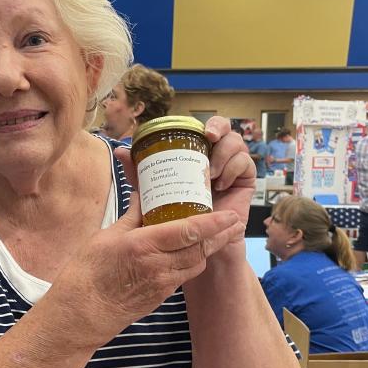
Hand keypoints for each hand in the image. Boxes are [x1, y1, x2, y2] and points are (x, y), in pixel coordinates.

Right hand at [48, 196, 244, 350]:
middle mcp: (158, 266)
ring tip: (220, 234)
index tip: (230, 214)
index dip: (214, 223)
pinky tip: (195, 252)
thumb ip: (131, 215)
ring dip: (210, 249)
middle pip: (201, 248)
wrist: (80, 314)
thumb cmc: (87, 273)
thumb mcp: (106, 236)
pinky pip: (185, 275)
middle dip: (221, 234)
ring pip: (197, 263)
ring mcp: (161, 284)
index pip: (189, 231)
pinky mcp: (160, 297)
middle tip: (236, 221)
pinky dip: (194, 261)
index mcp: (143, 246)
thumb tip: (142, 194)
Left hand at [114, 116, 254, 230]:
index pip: (210, 127)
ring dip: (224, 154)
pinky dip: (233, 170)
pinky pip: (246, 165)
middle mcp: (218, 156)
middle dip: (219, 130)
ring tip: (209, 174)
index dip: (212, 123)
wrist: (194, 244)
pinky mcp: (245, 182)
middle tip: (209, 139)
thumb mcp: (154, 190)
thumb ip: (140, 172)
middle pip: (227, 130)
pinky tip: (220, 184)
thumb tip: (122, 151)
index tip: (203, 132)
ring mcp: (233, 168)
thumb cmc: (175, 215)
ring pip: (237, 145)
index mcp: (200, 153)